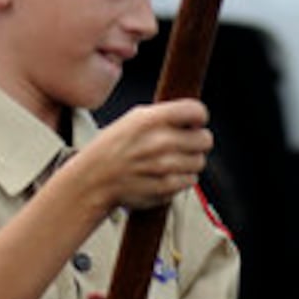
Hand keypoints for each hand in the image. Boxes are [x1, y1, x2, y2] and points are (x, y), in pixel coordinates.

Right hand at [87, 98, 211, 209]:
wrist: (93, 180)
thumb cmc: (113, 149)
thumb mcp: (133, 120)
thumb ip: (164, 115)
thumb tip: (195, 116)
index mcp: (151, 119)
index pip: (197, 111)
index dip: (198, 118)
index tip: (193, 123)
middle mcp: (160, 141)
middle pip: (205, 139)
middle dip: (196, 142)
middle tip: (182, 145)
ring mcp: (164, 166)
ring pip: (200, 161)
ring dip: (189, 162)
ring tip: (170, 162)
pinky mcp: (166, 187)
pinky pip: (191, 180)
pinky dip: (182, 179)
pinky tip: (165, 176)